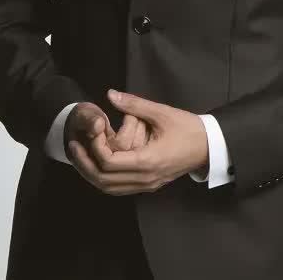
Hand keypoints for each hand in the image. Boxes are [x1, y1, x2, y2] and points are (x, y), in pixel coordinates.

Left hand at [65, 89, 208, 195]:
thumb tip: (111, 94)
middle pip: (104, 181)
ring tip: (80, 155)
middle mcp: (145, 179)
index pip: (109, 163)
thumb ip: (134, 104)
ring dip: (92, 173)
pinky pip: (119, 188)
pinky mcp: (149, 184)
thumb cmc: (187, 128)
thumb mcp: (161, 112)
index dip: (95, 147)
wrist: (209, 145)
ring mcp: (147, 185)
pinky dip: (104, 178)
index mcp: (148, 161)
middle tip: (73, 146)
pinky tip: (98, 163)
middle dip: (85, 164)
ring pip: (110, 188)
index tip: (94, 129)